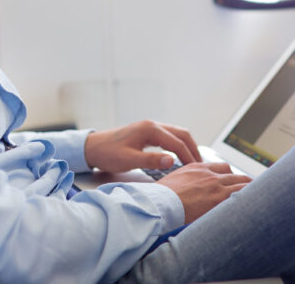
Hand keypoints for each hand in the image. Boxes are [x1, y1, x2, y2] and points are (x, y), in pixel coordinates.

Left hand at [84, 120, 202, 172]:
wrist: (92, 148)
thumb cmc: (107, 154)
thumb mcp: (128, 160)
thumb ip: (150, 161)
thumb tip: (172, 161)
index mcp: (150, 129)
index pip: (177, 142)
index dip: (189, 156)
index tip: (198, 169)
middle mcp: (153, 125)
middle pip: (182, 134)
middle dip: (193, 149)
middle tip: (201, 165)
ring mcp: (151, 127)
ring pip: (177, 134)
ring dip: (187, 146)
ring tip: (194, 162)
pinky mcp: (148, 132)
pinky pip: (170, 136)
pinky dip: (179, 145)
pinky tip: (180, 156)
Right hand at [157, 162, 250, 222]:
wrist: (161, 203)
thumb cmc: (160, 197)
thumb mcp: (170, 182)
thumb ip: (181, 182)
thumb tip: (179, 190)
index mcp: (196, 168)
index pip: (219, 167)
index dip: (227, 174)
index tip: (230, 179)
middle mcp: (209, 174)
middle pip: (232, 173)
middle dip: (241, 180)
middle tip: (247, 186)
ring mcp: (216, 185)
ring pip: (241, 183)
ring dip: (249, 188)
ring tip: (257, 194)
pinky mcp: (220, 198)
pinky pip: (241, 195)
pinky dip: (249, 198)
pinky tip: (254, 202)